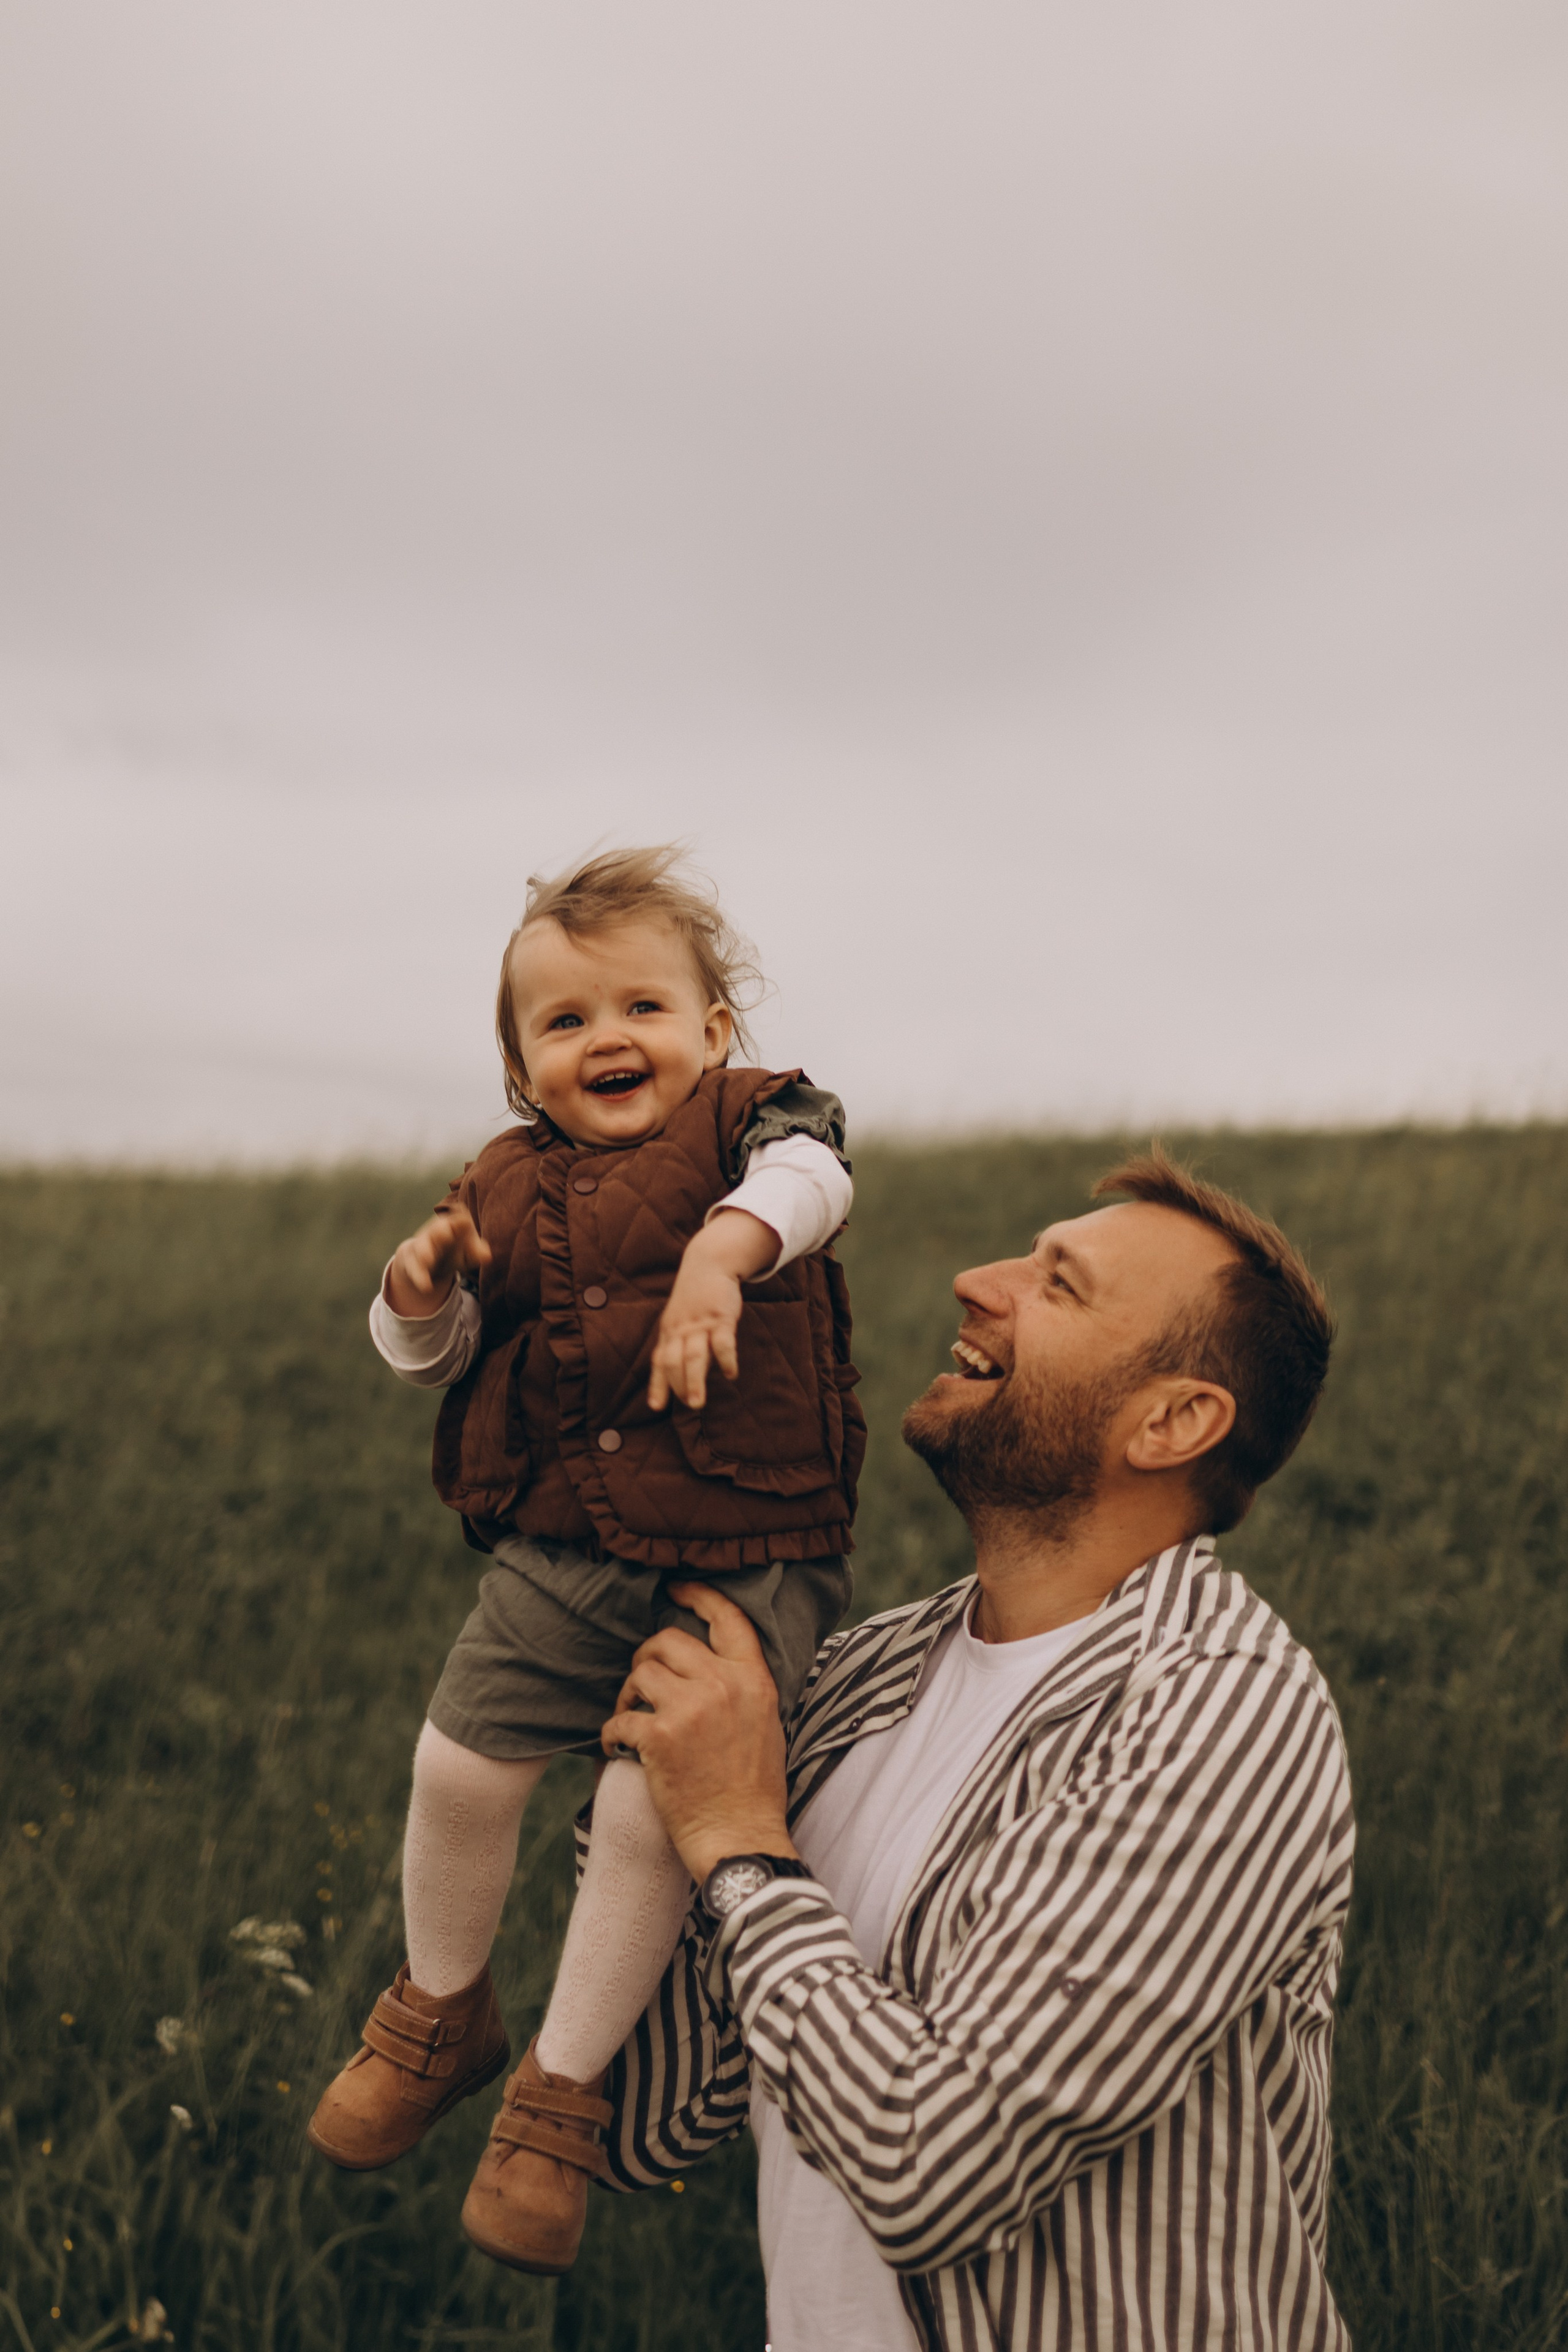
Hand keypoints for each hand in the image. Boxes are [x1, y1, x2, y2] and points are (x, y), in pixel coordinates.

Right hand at [386, 1206, 491, 1318]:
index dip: (461, 1221)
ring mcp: (421, 1245)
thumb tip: (487, 1256)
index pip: (459, 1218)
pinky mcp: (411, 1260)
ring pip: (421, 1247)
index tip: (464, 1222)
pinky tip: (426, 1287)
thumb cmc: (453, 1250)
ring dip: (425, 1252)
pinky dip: (420, 1277)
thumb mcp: (468, 1252)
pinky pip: (414, 1268)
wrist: (425, 1257)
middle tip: (446, 1231)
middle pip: (437, 1229)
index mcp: (454, 1225)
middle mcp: (436, 1232)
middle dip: (441, 1231)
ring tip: (427, 1259)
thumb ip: (477, 1253)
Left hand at [600, 1583, 795, 1881]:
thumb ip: (742, 1686)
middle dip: (647, 1657)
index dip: (698, 1595)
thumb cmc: (753, 1790)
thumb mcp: (766, 1723)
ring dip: (628, 1694)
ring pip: (639, 1674)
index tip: (676, 1587)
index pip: (727, 1617)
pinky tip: (618, 1749)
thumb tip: (710, 1663)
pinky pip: (620, 1719)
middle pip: (668, 1641)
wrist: (740, 1838)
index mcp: (754, 1679)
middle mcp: (723, 1685)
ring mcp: (689, 1709)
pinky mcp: (658, 1738)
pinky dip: (612, 1734)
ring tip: (631, 1718)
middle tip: (641, 1682)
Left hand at [647, 1209, 778, 1411]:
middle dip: (678, 1386)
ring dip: (695, 1381)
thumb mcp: (680, 1319)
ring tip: (698, 1404)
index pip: (660, 1362)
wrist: (708, 1263)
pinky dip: (725, 1360)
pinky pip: (722, 1342)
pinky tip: (731, 1374)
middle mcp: (680, 1330)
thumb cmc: (695, 1297)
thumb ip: (679, 1344)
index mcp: (669, 1332)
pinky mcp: (720, 1317)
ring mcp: (700, 1323)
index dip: (658, 1385)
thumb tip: (685, 1374)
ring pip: (693, 1356)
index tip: (656, 1407)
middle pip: (673, 1362)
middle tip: (688, 1407)